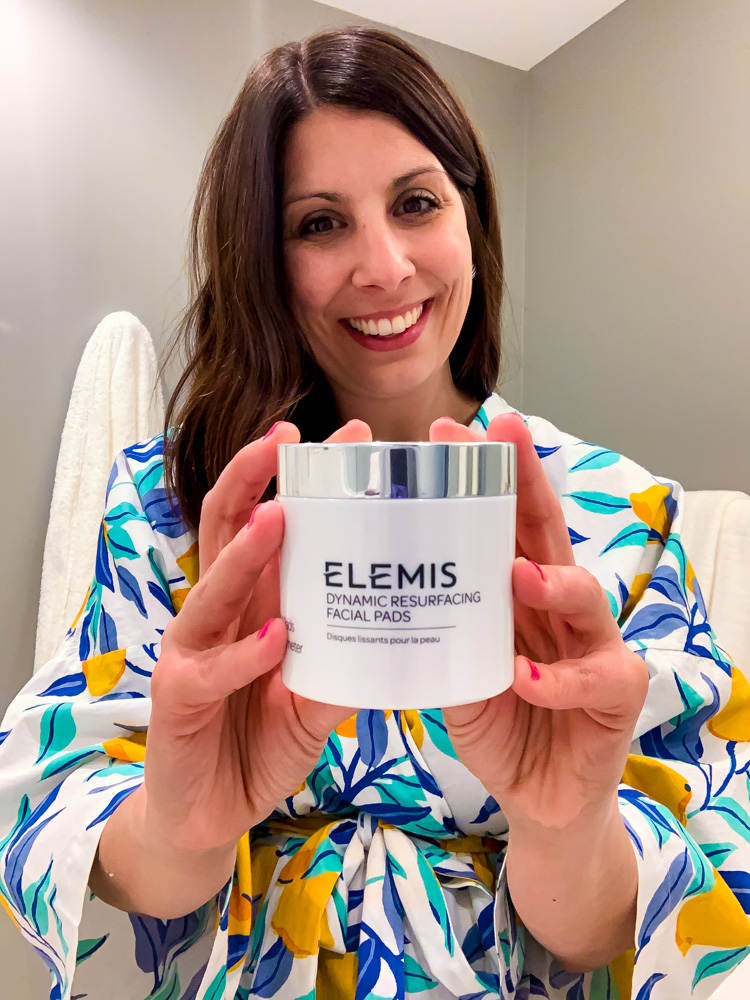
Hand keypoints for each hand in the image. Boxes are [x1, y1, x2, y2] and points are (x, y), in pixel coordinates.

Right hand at [143, 418, 372, 853]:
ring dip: (246, 553)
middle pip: (226, 528)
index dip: (295, 478)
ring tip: (280, 518)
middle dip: (255, 478)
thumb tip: (404, 632)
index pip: (267, 522)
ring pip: (212, 588)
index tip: (347, 440)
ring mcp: (192, 653)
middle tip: (291, 437)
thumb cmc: (257, 745)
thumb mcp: (313, 699)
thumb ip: (344, 665)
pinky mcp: (177, 700)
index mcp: (253, 603)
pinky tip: (276, 637)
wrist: (207, 816)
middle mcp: (219, 615)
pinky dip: (246, 653)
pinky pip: (212, 670)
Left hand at [429, 413, 648, 830]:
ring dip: (550, 581)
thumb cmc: (500, 720)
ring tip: (517, 575)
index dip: (484, 475)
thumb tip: (372, 585)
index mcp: (521, 591)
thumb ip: (439, 627)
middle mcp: (561, 607)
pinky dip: (556, 680)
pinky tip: (523, 679)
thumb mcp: (459, 667)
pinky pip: (594, 679)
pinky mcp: (615, 696)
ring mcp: (595, 647)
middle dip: (527, 482)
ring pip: (587, 597)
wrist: (539, 797)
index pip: (505, 521)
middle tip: (501, 437)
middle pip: (549, 533)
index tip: (445, 432)